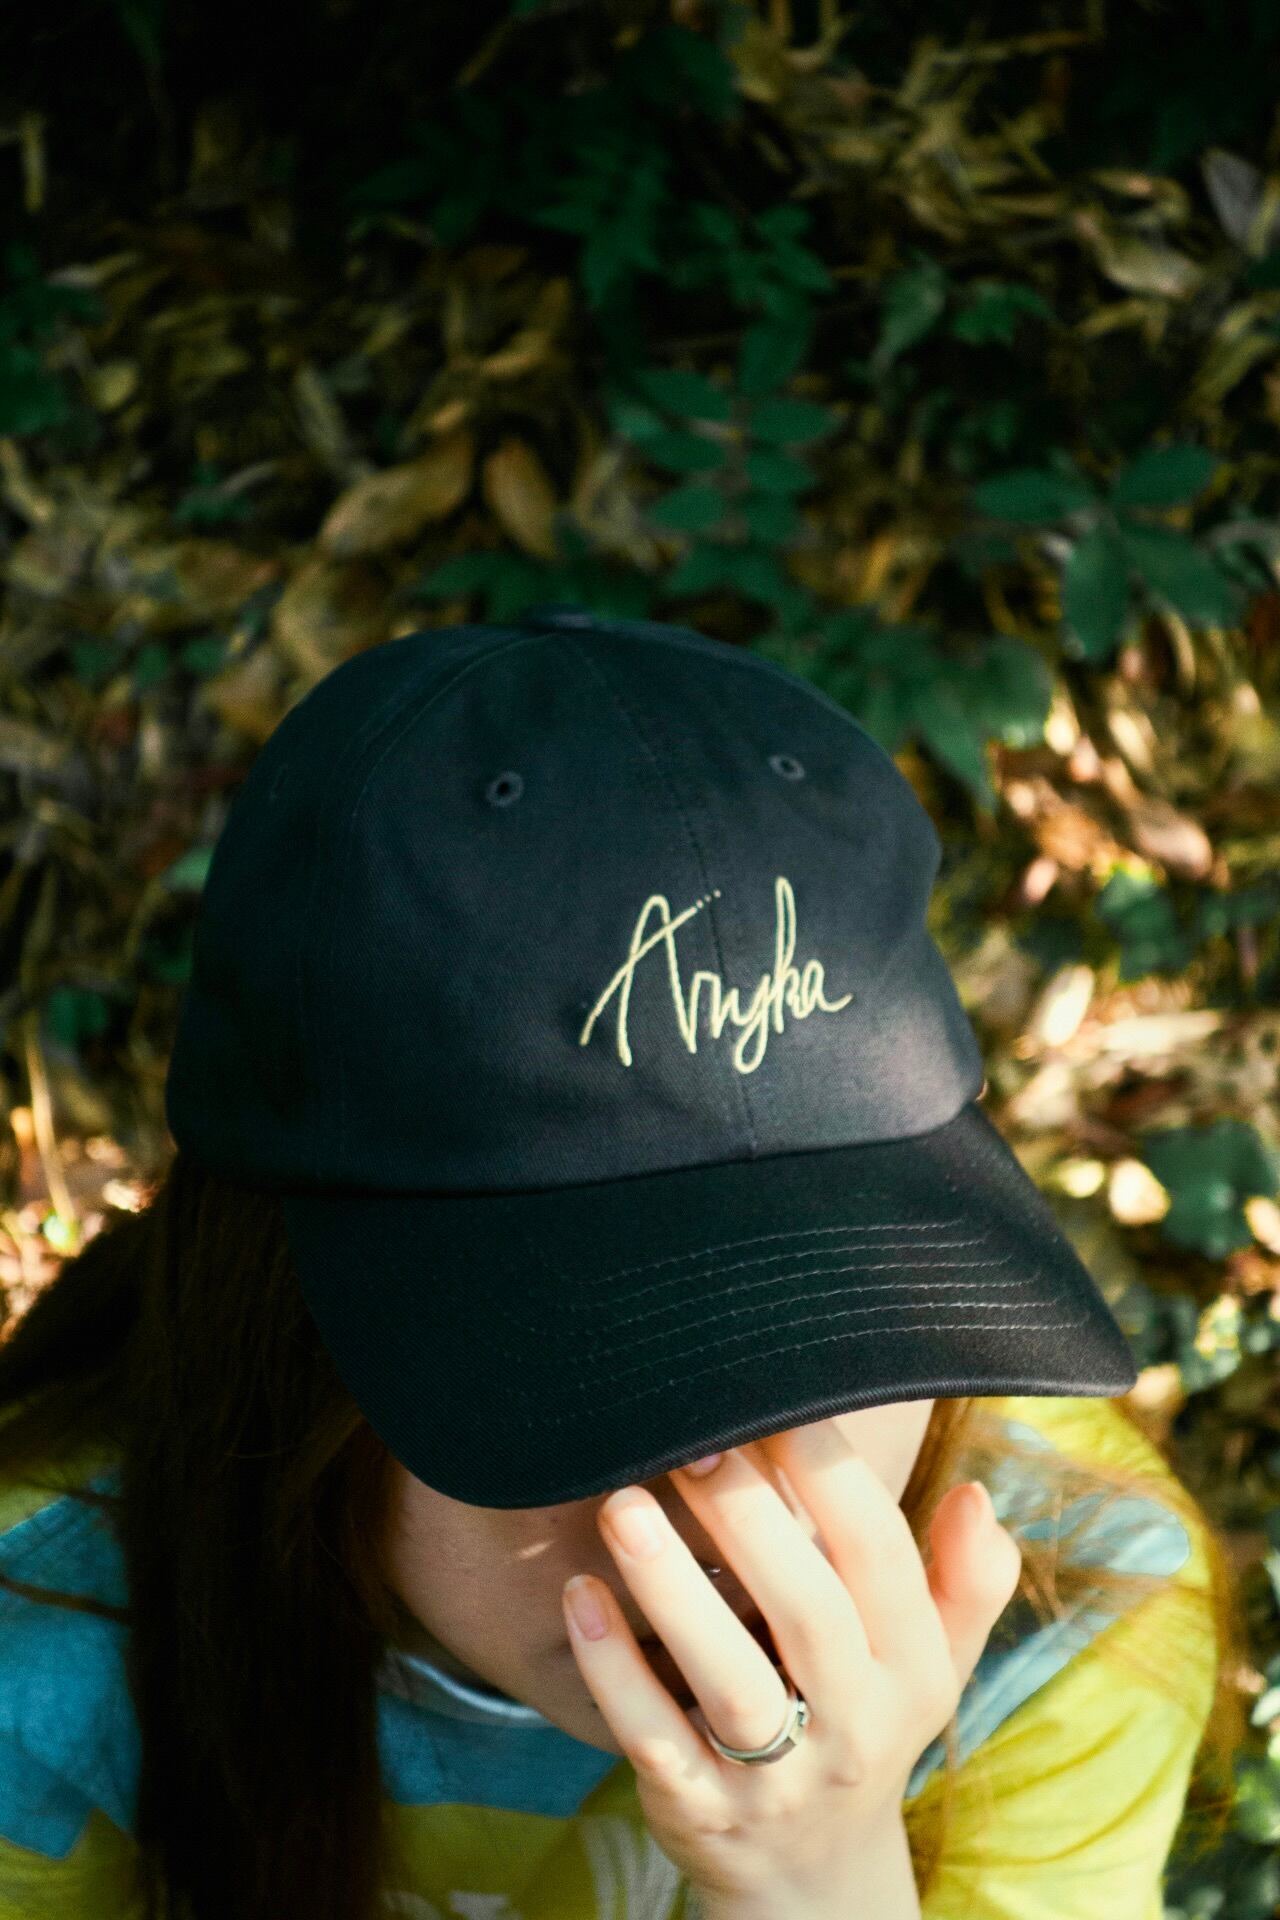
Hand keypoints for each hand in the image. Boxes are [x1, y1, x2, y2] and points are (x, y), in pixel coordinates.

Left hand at [561, 1418, 1022, 1911]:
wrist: (815, 1881)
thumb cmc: (865, 1721)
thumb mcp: (932, 1662)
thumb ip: (965, 1578)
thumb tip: (975, 1494)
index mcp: (910, 1669)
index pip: (880, 1558)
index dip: (831, 1475)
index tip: (775, 1400)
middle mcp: (854, 1726)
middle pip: (807, 1613)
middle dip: (748, 1518)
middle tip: (690, 1439)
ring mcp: (775, 1780)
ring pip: (728, 1680)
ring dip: (672, 1587)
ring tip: (622, 1505)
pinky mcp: (699, 1812)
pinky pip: (653, 1740)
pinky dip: (614, 1670)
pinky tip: (580, 1595)